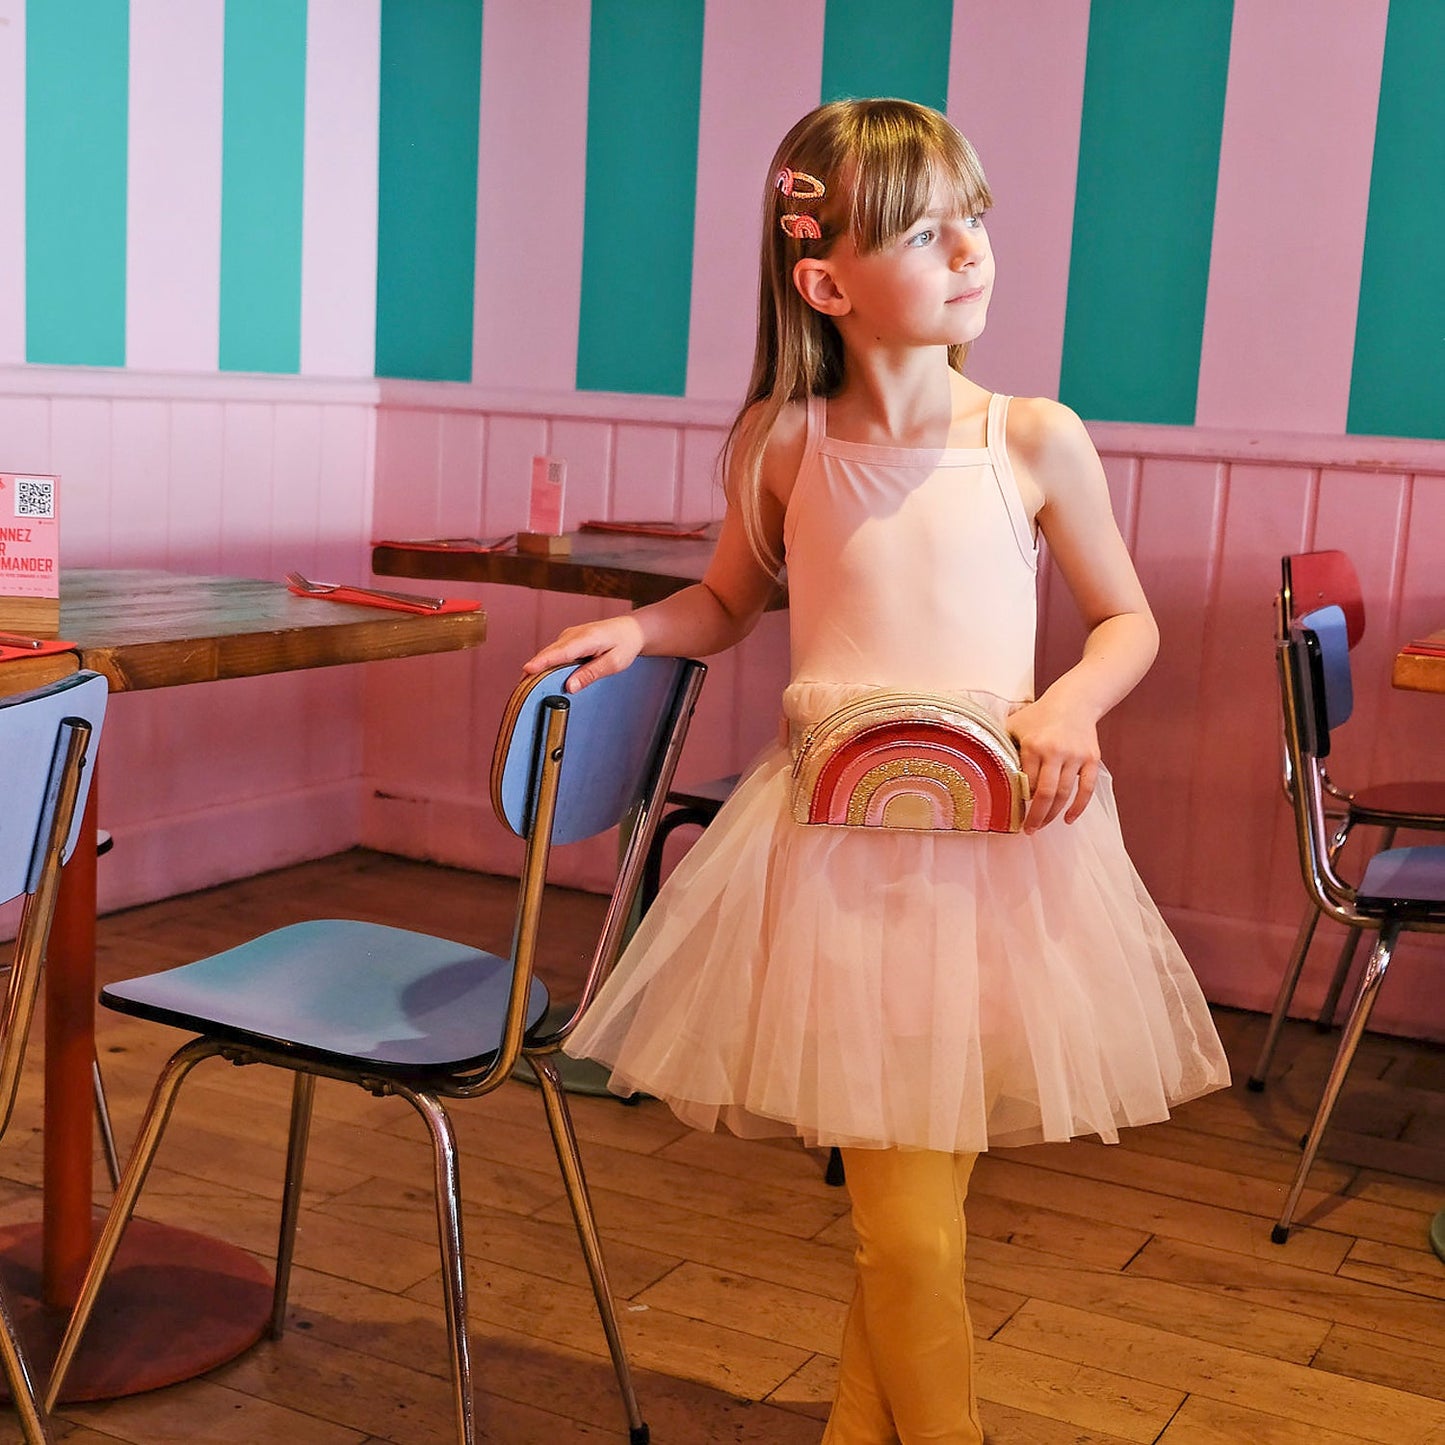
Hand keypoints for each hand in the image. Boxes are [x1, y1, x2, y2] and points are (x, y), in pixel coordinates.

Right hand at [520, 615, 644, 691]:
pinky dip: (545, 665)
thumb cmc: (624, 645)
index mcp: (586, 639)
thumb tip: (570, 687)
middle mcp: (572, 635)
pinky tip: (540, 678)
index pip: (560, 652)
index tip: (527, 670)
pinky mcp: (566, 641)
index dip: (543, 662)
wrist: (629, 630)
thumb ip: (591, 674)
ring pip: (549, 654)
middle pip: (548, 654)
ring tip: (526, 687)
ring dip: (538, 669)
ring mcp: (567, 637)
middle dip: (533, 670)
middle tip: (521, 689)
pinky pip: (553, 654)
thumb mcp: (614, 663)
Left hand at [1006, 694, 1100, 831]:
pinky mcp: (1091, 759)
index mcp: (1033, 745)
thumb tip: (981, 765)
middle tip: (1028, 830)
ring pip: (1064, 794)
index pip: (1026, 781)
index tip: (1013, 811)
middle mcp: (1055, 751)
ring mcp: (1075, 756)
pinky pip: (1087, 789)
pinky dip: (1078, 807)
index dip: (1020, 799)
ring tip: (1043, 825)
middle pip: (1045, 793)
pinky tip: (1068, 819)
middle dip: (1036, 816)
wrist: (1074, 701)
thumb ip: (1000, 743)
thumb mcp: (1014, 724)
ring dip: (1053, 814)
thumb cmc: (1039, 715)